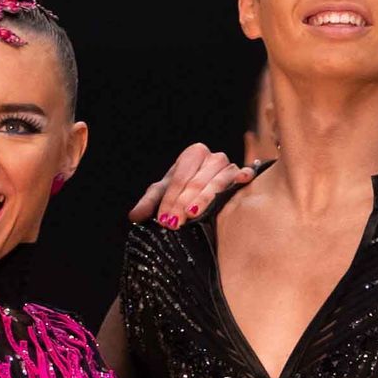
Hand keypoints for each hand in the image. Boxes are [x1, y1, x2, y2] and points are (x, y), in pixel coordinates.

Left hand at [128, 142, 262, 227]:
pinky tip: (242, 180)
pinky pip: (241, 177)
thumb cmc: (183, 190)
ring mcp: (229, 166)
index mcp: (193, 154)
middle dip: (183, 203)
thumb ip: (149, 203)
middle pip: (197, 181)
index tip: (164, 219)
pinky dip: (242, 177)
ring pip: (217, 182)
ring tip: (194, 214)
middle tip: (175, 223)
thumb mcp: (164, 194)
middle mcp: (213, 157)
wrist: (208, 190)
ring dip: (205, 198)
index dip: (170, 199)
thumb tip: (134, 216)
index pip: (180, 178)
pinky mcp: (243, 177)